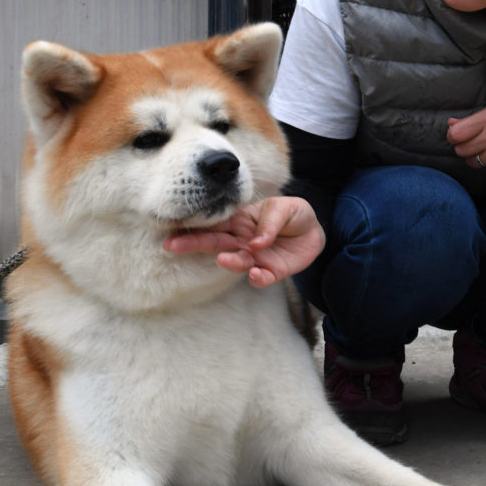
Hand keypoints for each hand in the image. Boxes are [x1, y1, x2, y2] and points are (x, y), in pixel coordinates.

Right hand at [163, 196, 325, 287]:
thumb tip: (256, 242)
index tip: (174, 226)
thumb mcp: (285, 207)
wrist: (315, 230)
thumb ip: (270, 220)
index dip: (195, 225)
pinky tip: (256, 275)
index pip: (215, 223)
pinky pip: (260, 278)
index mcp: (241, 221)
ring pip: (236, 262)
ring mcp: (255, 257)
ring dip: (229, 262)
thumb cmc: (293, 214)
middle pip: (215, 243)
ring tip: (223, 259)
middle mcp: (242, 241)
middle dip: (192, 244)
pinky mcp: (271, 271)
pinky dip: (257, 279)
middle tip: (171, 245)